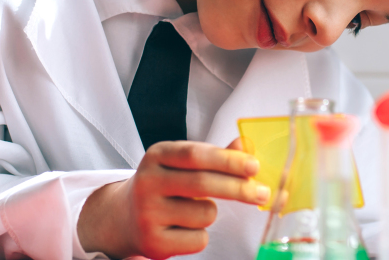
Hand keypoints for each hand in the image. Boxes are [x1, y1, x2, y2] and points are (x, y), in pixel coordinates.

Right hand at [77, 141, 269, 258]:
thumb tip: (245, 146)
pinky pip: (198, 239)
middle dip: (239, 189)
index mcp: (157, 156)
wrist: (125, 217)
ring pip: (205, 214)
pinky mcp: (153, 242)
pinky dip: (201, 235)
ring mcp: (147, 214)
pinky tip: (183, 228)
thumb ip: (215, 156)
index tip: (254, 166)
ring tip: (193, 210)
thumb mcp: (182, 164)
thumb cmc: (165, 186)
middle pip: (203, 184)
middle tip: (262, 193)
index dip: (228, 160)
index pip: (196, 154)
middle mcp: (147, 182)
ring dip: (212, 213)